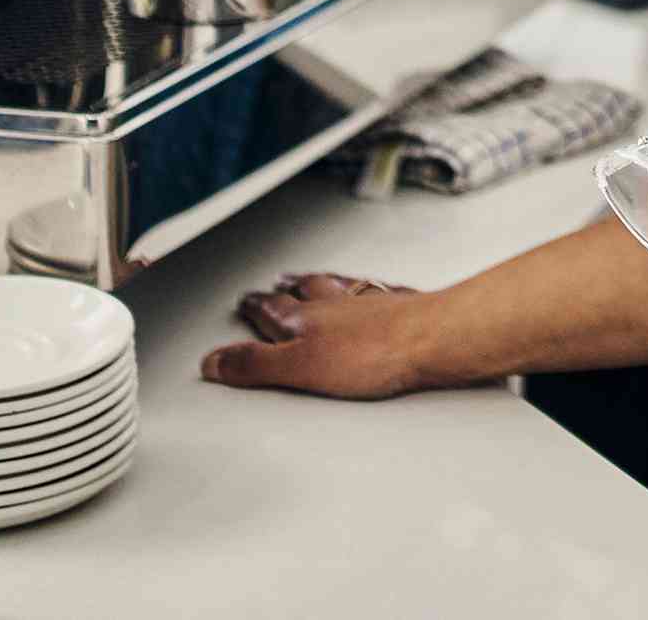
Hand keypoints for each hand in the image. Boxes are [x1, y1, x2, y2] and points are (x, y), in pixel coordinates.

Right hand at [199, 271, 426, 398]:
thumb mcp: (300, 369)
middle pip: (301, 292)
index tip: (243, 302)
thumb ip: (256, 366)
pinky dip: (360, 288)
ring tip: (305, 278)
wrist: (434, 338)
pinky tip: (366, 288)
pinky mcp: (399, 308)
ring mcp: (369, 302)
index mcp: (305, 320)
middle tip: (269, 287)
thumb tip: (213, 362)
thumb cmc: (374, 354)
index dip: (255, 307)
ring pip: (335, 287)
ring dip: (316, 283)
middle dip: (282, 291)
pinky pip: (372, 291)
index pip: (271, 310)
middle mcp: (335, 304)